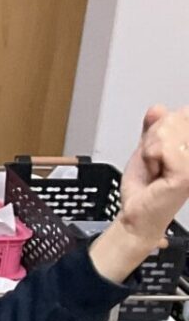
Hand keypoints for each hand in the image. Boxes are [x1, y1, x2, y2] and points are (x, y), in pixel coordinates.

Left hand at [91, 106, 188, 281]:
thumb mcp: (148, 149)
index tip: (161, 149)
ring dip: (150, 149)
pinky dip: (149, 157)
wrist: (136, 213)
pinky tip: (155, 171)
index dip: (164, 125)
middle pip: (174, 118)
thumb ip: (154, 127)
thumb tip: (158, 108)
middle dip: (155, 137)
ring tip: (155, 166)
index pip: (184, 113)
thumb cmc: (145, 187)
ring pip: (166, 131)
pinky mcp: (186, 174)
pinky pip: (161, 147)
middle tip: (155, 160)